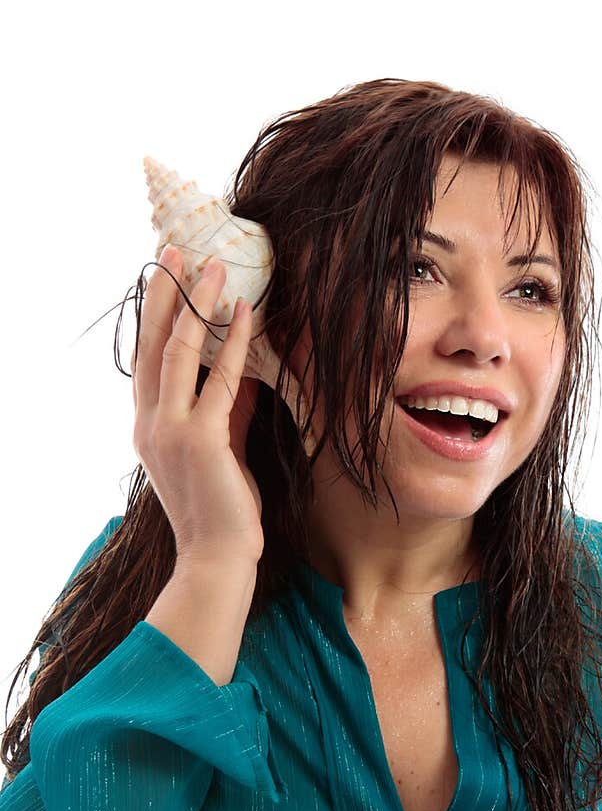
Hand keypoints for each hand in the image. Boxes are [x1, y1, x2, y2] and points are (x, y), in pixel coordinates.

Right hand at [131, 246, 264, 566]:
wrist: (217, 559)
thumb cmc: (222, 513)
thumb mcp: (220, 452)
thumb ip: (225, 412)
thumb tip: (239, 373)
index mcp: (148, 427)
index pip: (146, 360)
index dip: (153, 317)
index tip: (163, 278)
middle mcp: (150, 424)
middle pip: (152, 345)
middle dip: (162, 294)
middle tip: (174, 251)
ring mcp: (171, 430)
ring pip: (178, 352)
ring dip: (195, 305)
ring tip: (213, 266)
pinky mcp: (201, 439)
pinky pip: (221, 378)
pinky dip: (234, 342)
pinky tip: (245, 313)